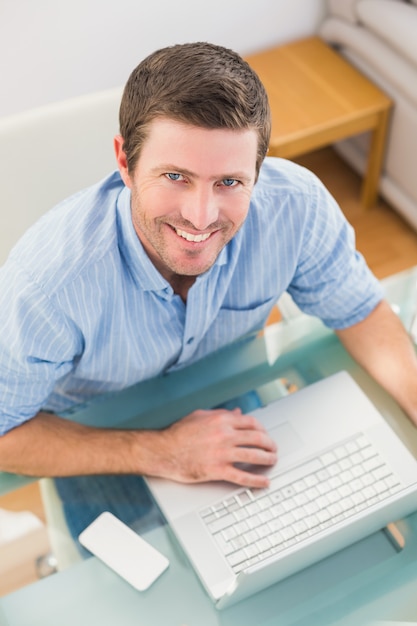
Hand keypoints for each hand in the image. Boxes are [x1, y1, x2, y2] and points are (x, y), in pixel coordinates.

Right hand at [155, 408, 277, 487]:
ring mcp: (222, 453)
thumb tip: (238, 413)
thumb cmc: (178, 433)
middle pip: (257, 439)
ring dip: (267, 460)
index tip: (265, 435)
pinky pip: (242, 476)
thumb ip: (221, 414)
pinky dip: (256, 480)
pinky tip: (263, 482)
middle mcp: (225, 435)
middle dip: (269, 444)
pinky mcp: (217, 470)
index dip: (262, 429)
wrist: (164, 451)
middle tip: (273, 449)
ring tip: (272, 462)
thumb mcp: (200, 416)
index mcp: (221, 420)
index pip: (251, 423)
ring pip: (253, 456)